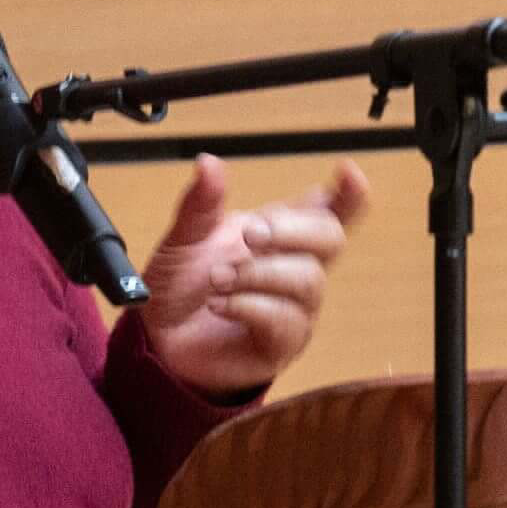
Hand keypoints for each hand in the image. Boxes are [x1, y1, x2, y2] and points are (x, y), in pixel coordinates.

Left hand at [137, 156, 370, 397]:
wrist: (157, 341)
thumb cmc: (181, 286)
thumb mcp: (184, 238)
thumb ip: (201, 204)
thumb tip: (208, 162)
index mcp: (281, 235)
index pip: (330, 211)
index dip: (349, 194)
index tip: (348, 173)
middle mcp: (296, 269)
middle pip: (331, 238)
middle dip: (292, 230)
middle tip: (251, 234)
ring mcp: (295, 309)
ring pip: (307, 280)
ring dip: (258, 273)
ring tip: (217, 278)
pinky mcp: (282, 346)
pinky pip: (286, 320)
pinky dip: (249, 306)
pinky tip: (218, 304)